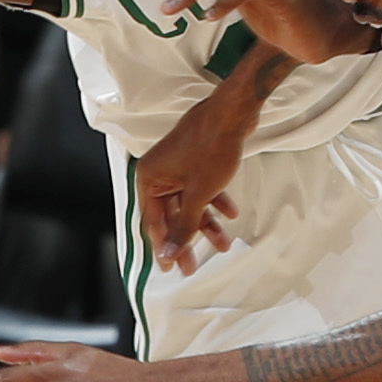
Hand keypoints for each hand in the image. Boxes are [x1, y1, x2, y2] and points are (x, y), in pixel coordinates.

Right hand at [137, 96, 251, 273]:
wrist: (233, 114)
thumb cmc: (211, 146)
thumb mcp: (198, 194)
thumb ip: (183, 226)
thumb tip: (170, 252)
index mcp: (149, 178)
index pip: (153, 222)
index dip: (164, 247)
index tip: (172, 268)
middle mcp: (159, 172)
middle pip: (170, 216)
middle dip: (187, 239)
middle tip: (193, 266)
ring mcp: (177, 166)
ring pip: (188, 204)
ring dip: (205, 223)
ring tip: (223, 242)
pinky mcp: (194, 161)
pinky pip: (199, 188)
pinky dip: (213, 201)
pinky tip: (230, 212)